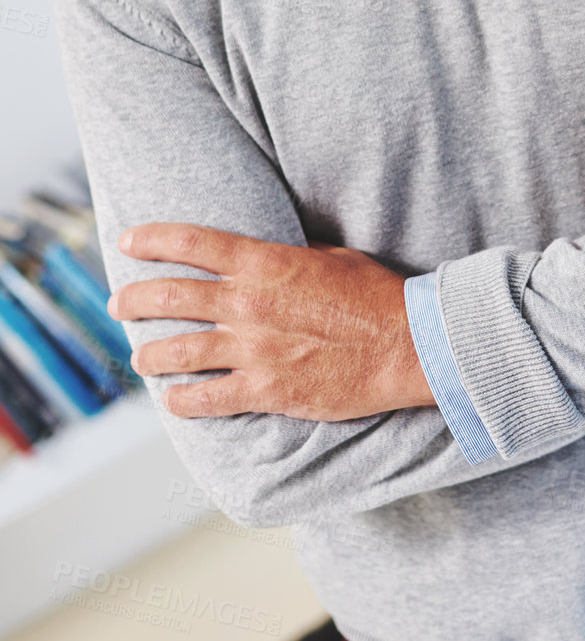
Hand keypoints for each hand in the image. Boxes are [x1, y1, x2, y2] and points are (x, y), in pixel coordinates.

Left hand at [109, 227, 434, 420]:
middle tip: (120, 303)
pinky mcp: (265, 391)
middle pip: (169, 297)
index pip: (192, 243)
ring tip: (141, 357)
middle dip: (134, 299)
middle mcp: (249, 304)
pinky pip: (205, 400)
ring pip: (176, 351)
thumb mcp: (334, 257)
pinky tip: (175, 400)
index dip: (152, 240)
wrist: (408, 345)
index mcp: (267, 264)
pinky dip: (182, 401)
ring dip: (150, 354)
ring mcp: (253, 350)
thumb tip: (269, 256)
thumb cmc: (378, 297)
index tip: (129, 241)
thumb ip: (292, 257)